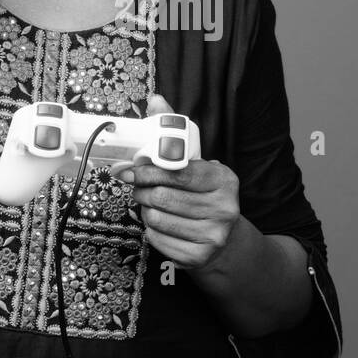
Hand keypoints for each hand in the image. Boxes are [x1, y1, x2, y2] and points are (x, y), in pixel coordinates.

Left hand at [117, 94, 241, 272]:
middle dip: (142, 190)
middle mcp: (224, 208)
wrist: (225, 241)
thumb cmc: (205, 196)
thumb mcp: (198, 164)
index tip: (132, 168)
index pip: (177, 172)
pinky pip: (157, 239)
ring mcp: (213, 236)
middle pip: (162, 196)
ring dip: (146, 210)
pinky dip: (151, 230)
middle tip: (136, 187)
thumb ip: (176, 134)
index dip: (149, 169)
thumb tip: (156, 99)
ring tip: (151, 204)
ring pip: (156, 218)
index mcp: (224, 180)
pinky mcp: (198, 258)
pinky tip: (161, 224)